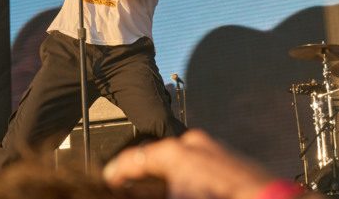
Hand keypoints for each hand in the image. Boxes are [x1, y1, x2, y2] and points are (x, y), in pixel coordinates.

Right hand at [104, 130, 279, 198]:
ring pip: (180, 160)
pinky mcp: (229, 158)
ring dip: (167, 176)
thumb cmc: (222, 197)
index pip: (134, 160)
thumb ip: (154, 188)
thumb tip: (137, 185)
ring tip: (162, 188)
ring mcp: (213, 149)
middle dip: (143, 174)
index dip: (117, 172)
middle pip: (157, 157)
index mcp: (175, 152)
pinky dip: (189, 176)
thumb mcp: (176, 194)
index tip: (108, 180)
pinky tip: (191, 188)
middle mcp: (192, 144)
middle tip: (131, 184)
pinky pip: (200, 163)